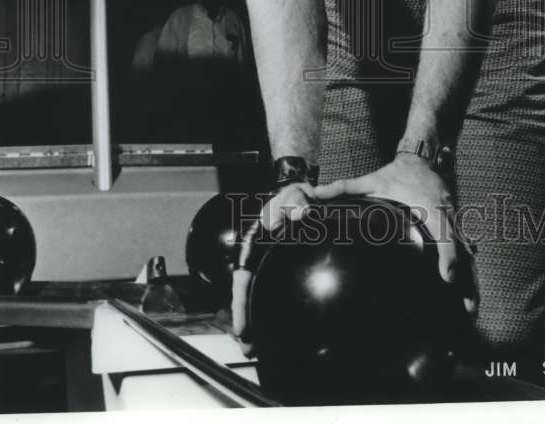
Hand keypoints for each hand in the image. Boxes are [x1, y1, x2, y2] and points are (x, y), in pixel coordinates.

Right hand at [231, 180, 315, 354]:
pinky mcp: (281, 268)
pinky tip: (277, 326)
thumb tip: (303, 212)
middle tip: (249, 349)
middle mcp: (258, 258)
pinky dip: (272, 309)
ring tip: (258, 347)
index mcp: (254, 245)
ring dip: (257, 319)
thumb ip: (295, 203)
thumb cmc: (292, 197)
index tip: (241, 329)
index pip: (243, 278)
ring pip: (258, 295)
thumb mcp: (292, 197)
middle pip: (247, 293)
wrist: (301, 195)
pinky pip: (274, 291)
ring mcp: (269, 265)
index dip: (240, 304)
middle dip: (245, 321)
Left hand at [310, 154, 477, 314]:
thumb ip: (343, 188)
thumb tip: (315, 194)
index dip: (449, 256)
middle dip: (466, 281)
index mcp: (430, 209)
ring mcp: (454, 223)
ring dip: (471, 282)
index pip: (444, 235)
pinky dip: (470, 272)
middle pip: (462, 251)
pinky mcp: (455, 226)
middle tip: (467, 309)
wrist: (422, 158)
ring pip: (468, 255)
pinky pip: (465, 251)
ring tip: (471, 310)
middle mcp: (446, 217)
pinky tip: (468, 294)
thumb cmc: (396, 174)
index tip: (448, 278)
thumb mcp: (371, 181)